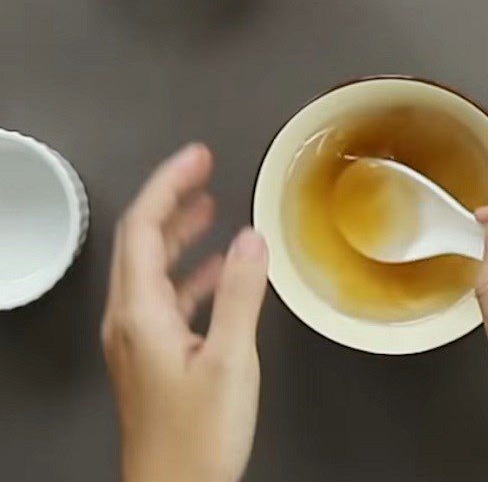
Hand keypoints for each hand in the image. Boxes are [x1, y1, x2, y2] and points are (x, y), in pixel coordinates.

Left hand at [102, 144, 268, 481]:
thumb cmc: (197, 437)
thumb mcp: (229, 360)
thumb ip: (240, 294)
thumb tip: (251, 238)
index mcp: (140, 311)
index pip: (144, 227)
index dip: (169, 184)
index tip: (198, 157)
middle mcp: (130, 319)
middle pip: (142, 240)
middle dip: (171, 198)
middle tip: (203, 168)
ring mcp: (139, 338)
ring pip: (154, 267)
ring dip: (180, 232)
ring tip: (209, 206)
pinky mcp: (153, 355)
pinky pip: (168, 296)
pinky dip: (192, 271)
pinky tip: (218, 268)